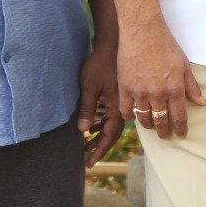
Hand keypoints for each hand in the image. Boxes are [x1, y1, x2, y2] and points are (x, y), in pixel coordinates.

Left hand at [78, 42, 124, 166]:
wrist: (113, 44)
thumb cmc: (99, 64)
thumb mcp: (89, 87)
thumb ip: (87, 109)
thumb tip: (83, 131)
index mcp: (117, 107)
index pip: (109, 136)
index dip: (99, 150)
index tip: (89, 162)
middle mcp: (123, 106)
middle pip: (113, 133)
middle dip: (99, 146)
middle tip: (87, 157)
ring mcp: (121, 100)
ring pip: (113, 124)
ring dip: (101, 135)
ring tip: (87, 143)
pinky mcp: (118, 93)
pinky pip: (112, 115)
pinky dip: (103, 123)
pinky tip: (94, 125)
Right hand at [117, 19, 205, 139]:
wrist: (143, 32)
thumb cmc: (166, 46)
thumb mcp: (184, 65)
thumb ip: (192, 87)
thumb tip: (202, 103)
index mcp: (175, 88)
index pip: (179, 116)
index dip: (181, 128)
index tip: (182, 134)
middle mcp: (158, 93)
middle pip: (161, 121)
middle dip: (164, 131)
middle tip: (166, 135)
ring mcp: (140, 92)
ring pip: (144, 118)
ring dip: (148, 125)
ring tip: (151, 126)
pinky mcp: (125, 88)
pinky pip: (126, 110)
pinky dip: (130, 116)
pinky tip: (134, 116)